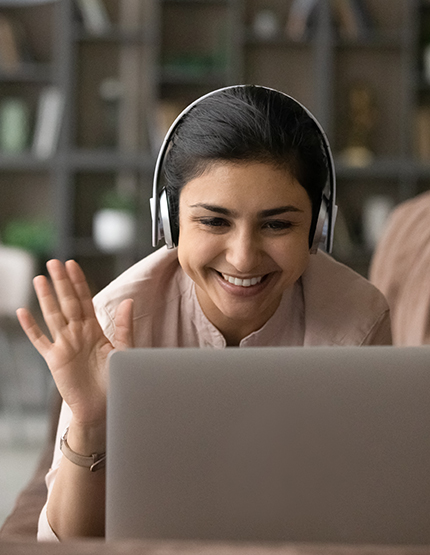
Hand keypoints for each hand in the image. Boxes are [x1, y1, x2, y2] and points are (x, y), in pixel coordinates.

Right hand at [16, 259, 132, 426]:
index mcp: (94, 330)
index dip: (79, 282)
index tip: (72, 264)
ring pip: (53, 316)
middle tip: (54, 262)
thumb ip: (125, 326)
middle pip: (67, 302)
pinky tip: (23, 313)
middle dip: (61, 283)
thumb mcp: (124, 350)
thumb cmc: (116, 379)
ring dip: (46, 298)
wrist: (104, 406)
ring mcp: (64, 345)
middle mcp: (77, 334)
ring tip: (39, 279)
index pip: (85, 300)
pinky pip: (40, 341)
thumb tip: (128, 301)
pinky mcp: (54, 360)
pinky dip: (31, 328)